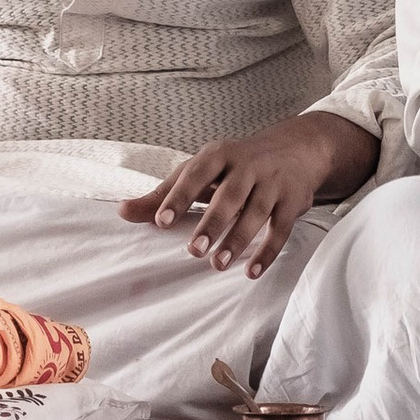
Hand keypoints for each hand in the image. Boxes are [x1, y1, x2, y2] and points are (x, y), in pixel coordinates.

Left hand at [119, 111, 379, 276]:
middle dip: (212, 223)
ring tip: (218, 264)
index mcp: (219, 154)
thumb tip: (122, 213)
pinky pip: (281, 228)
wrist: (296, 149)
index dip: (178, 196)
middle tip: (193, 251)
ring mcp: (273, 182)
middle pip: (229, 195)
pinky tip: (251, 271)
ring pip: (256, 212)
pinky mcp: (293, 201)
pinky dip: (268, 251)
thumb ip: (163, 194)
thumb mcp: (200, 170)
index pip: (196, 174)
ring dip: (238, 239)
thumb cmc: (235, 165)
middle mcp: (248, 165)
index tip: (160, 222)